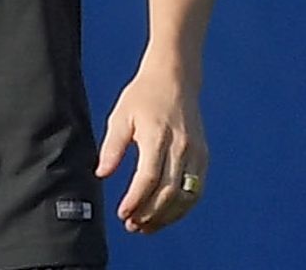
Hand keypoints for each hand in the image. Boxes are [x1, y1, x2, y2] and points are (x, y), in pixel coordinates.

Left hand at [95, 64, 207, 233]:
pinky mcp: (204, 156)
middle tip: (132, 226)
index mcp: (158, 136)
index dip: (135, 200)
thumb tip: (101, 173)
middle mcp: (181, 147)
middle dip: (150, 214)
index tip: (122, 213)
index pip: (148, 178)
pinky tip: (166, 215)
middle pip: (169, 192)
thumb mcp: (120, 116)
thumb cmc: (143, 96)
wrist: (175, 78)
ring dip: (167, 216)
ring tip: (146, 226)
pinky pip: (196, 189)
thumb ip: (112, 147)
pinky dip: (182, 207)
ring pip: (186, 196)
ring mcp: (196, 153)